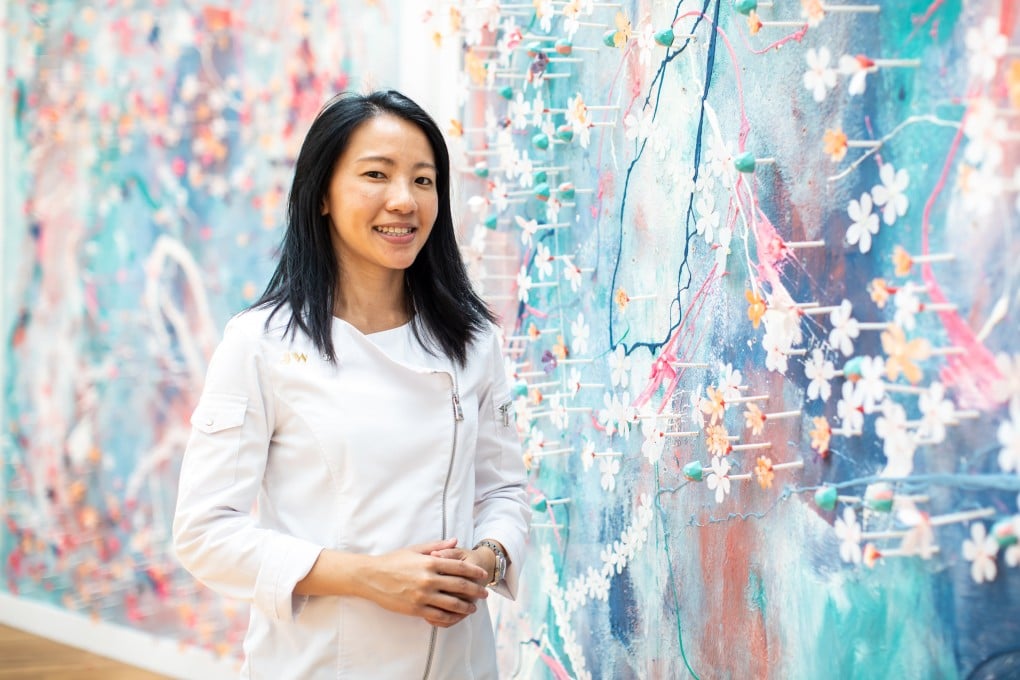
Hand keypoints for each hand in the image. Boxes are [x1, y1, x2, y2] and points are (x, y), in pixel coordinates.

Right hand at [358, 538, 488, 627]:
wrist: (371, 577)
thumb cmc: (393, 561)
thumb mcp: (415, 549)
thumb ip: (437, 546)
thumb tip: (455, 541)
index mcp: (430, 562)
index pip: (459, 567)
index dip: (474, 572)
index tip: (483, 576)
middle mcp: (429, 579)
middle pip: (460, 586)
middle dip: (476, 591)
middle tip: (485, 594)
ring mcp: (423, 595)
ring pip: (452, 603)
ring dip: (466, 607)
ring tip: (473, 608)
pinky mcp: (416, 609)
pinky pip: (438, 615)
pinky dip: (450, 617)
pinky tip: (455, 617)